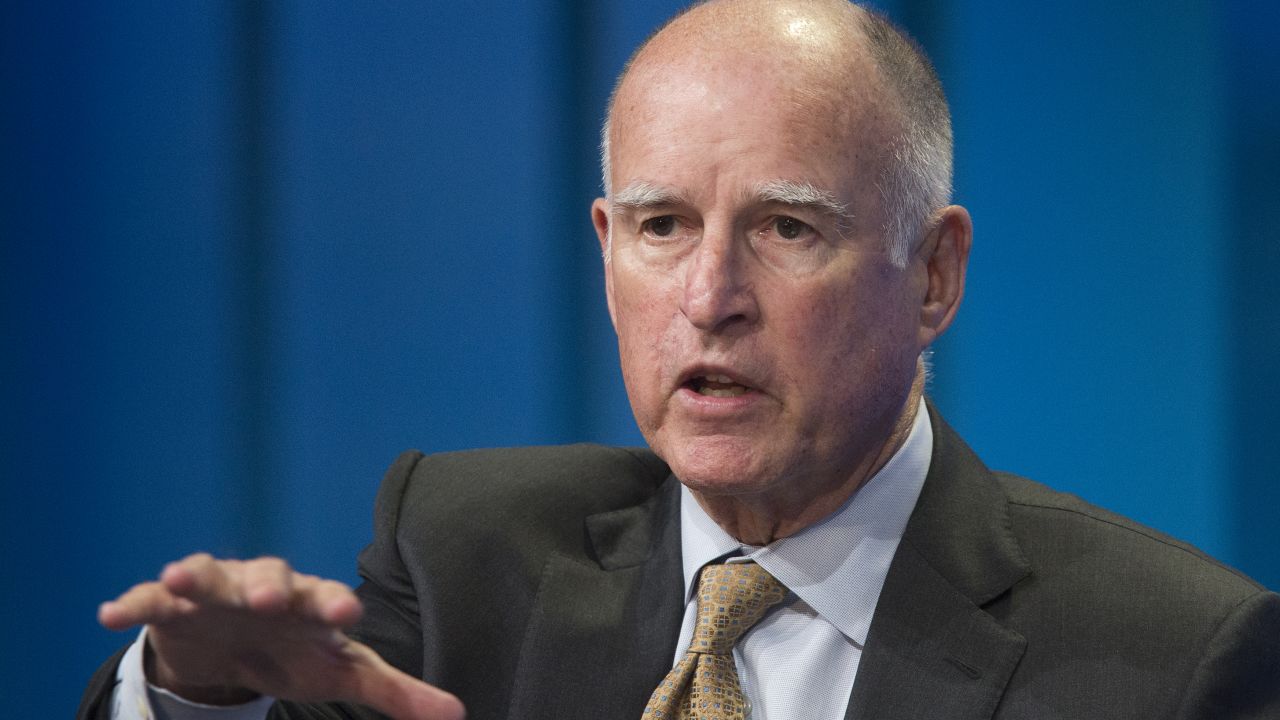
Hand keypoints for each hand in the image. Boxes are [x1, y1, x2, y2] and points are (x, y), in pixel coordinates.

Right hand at [98, 553, 464, 719]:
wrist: (236, 645)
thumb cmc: (298, 651)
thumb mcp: (342, 674)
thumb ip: (396, 692)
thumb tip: (459, 714)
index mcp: (310, 604)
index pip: (326, 599)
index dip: (334, 605)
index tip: (346, 614)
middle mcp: (265, 587)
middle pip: (270, 576)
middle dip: (269, 585)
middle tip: (270, 598)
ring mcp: (217, 592)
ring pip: (209, 574)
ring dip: (195, 574)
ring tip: (180, 576)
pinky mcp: (174, 606)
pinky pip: (151, 598)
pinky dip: (134, 601)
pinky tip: (109, 614)